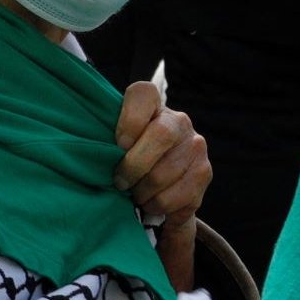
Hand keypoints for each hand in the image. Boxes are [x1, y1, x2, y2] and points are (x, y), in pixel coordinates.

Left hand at [114, 80, 209, 228]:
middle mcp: (180, 120)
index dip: (129, 119)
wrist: (162, 178)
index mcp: (153, 105)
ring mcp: (196, 146)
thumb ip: (106, 139)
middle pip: (160, 136)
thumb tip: (95, 156)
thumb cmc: (130, 157)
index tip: (119, 144)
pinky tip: (153, 201)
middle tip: (120, 182)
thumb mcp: (116, 142)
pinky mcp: (204, 173)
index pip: (143, 94)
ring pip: (164, 174)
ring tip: (137, 194)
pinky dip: (157, 206)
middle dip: (133, 167)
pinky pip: (175, 196)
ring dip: (143, 193)